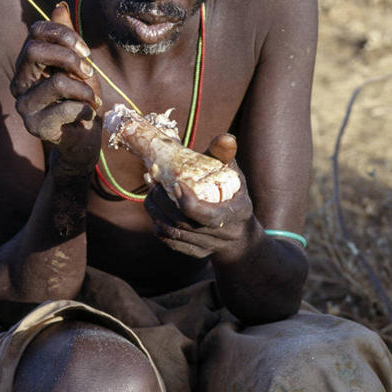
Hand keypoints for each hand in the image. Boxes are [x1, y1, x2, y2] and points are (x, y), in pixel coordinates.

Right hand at [11, 2, 102, 171]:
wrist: (84, 139)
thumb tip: (58, 6)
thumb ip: (67, 39)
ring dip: (85, 90)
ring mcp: (24, 106)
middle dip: (70, 58)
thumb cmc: (80, 100)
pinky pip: (65, 107)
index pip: (35, 32)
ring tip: (93, 99)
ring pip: (56, 81)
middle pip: (34, 51)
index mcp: (27, 65)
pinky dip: (85, 108)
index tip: (84, 51)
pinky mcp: (35, 126)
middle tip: (89, 72)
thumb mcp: (78, 65)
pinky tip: (87, 116)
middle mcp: (19, 84)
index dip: (63, 34)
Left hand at [144, 134, 253, 259]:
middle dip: (164, 203)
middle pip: (185, 224)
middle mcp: (224, 235)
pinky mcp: (197, 253)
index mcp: (236, 213)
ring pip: (174, 234)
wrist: (240, 232)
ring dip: (156, 213)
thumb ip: (225, 156)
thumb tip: (225, 138)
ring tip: (150, 194)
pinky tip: (155, 211)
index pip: (207, 216)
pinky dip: (158, 227)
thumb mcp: (233, 174)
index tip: (175, 183)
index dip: (187, 202)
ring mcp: (209, 246)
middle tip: (153, 184)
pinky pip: (172, 243)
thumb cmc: (233, 194)